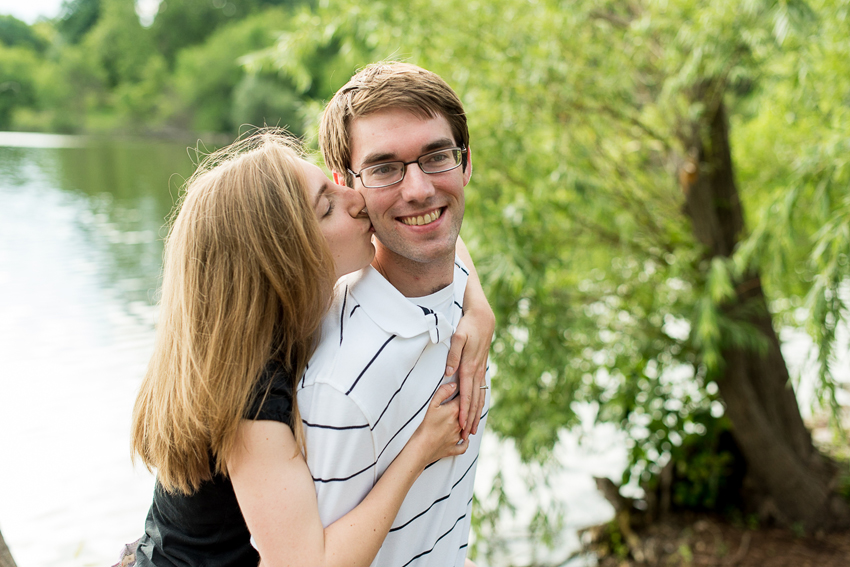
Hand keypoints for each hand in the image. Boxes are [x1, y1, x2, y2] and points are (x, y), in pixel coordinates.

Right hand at [408, 383, 466, 464]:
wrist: (421, 447)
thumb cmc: (425, 425)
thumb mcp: (432, 404)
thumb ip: (443, 392)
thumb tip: (454, 385)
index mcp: (455, 411)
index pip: (464, 399)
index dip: (464, 393)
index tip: (463, 389)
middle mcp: (460, 424)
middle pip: (467, 413)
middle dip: (466, 408)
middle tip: (464, 403)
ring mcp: (457, 438)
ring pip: (467, 429)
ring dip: (466, 424)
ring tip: (464, 420)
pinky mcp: (453, 448)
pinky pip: (463, 446)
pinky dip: (465, 443)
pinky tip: (465, 440)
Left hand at [445, 307, 493, 441]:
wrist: (483, 319)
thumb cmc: (468, 327)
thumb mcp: (458, 338)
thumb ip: (452, 356)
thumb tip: (448, 374)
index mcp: (469, 367)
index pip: (465, 394)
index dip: (463, 410)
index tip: (460, 424)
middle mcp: (476, 372)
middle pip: (473, 400)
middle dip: (470, 418)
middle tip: (467, 435)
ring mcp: (481, 371)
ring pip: (479, 397)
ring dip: (476, 414)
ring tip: (473, 429)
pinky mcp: (482, 368)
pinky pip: (481, 389)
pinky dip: (480, 403)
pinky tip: (478, 410)